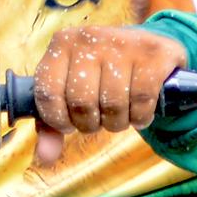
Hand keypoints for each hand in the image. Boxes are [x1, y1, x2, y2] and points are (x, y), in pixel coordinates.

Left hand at [30, 25, 188, 164]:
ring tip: (120, 114)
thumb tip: (45, 157)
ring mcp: (122, 43)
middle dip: (90, 123)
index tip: (69, 123)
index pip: (48, 94)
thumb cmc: (103, 74)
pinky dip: (140, 117)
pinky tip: (139, 112)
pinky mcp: (152, 54)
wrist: (149, 47)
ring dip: (117, 122)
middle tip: (99, 118)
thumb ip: (52, 124)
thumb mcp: (72, 91)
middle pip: (81, 103)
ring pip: (113, 104)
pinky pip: (141, 101)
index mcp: (62, 44)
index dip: (59, 120)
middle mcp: (90, 38)